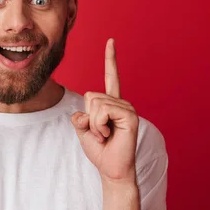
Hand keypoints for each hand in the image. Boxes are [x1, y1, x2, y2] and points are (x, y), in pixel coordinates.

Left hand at [71, 38, 138, 182]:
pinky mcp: (130, 116)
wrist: (111, 169)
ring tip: (105, 135)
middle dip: (88, 117)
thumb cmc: (99, 150)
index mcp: (111, 103)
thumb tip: (83, 112)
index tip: (111, 41)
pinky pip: (103, 112)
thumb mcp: (83, 129)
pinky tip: (109, 135)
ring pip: (95, 104)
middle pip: (90, 95)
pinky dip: (99, 126)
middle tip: (100, 133)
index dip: (110, 58)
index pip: (111, 76)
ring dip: (94, 124)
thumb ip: (79, 116)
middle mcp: (121, 102)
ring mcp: (127, 108)